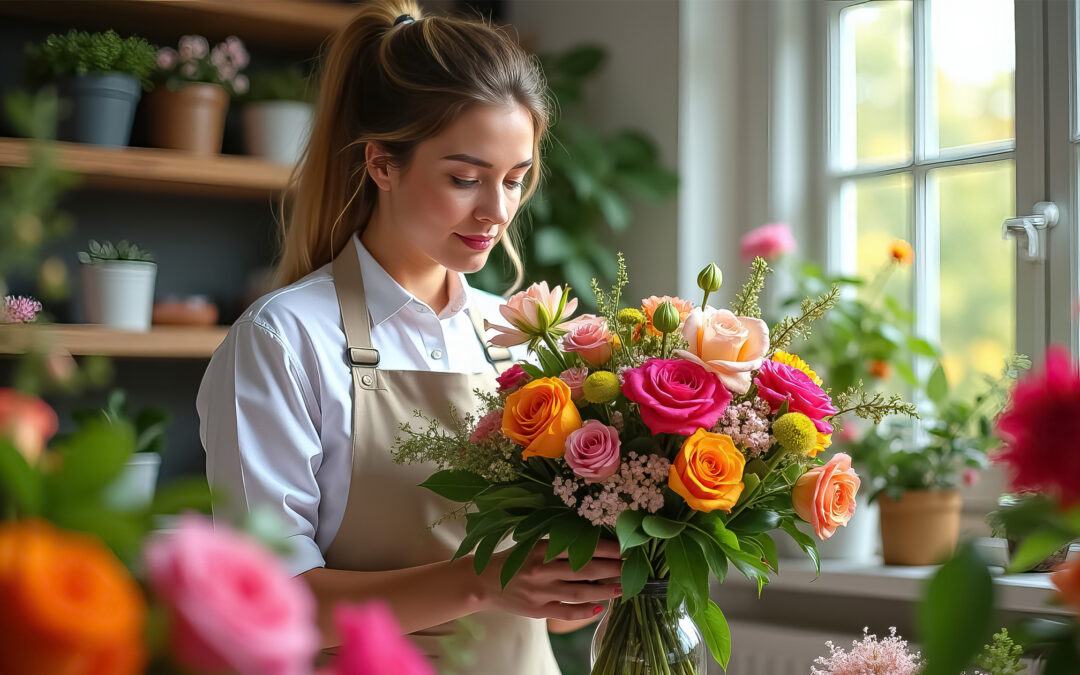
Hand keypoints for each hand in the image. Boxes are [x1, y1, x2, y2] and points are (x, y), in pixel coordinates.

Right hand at [480, 539, 622, 620]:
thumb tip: (595, 546)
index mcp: (543, 549)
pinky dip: (585, 611)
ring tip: (623, 588)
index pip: (581, 547)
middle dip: (612, 569)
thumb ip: (560, 545)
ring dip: (605, 591)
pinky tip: (600, 608)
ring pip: (580, 592)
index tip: (625, 548)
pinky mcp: (538, 610)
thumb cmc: (515, 560)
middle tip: (631, 567)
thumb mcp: (535, 545)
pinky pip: (566, 612)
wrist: (484, 581)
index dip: (606, 549)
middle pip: (585, 570)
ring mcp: (540, 591)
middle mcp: (542, 569)